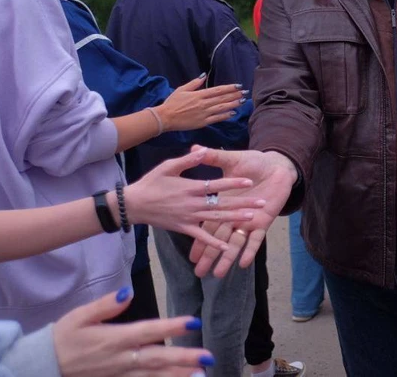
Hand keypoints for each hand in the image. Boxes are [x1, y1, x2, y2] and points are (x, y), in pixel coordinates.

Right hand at [53, 287, 213, 376]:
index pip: (147, 332)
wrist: (43, 366)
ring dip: (177, 376)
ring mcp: (119, 375)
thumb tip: (129, 291)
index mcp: (113, 339)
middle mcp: (120, 359)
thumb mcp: (80, 316)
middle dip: (183, 358)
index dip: (170, 327)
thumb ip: (105, 305)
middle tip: (208, 357)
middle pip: (156, 359)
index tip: (192, 322)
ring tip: (200, 374)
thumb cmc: (63, 338)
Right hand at [124, 149, 262, 249]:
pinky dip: (213, 242)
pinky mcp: (183, 228)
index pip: (216, 184)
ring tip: (252, 217)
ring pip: (216, 219)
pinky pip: (201, 236)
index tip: (249, 180)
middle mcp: (192, 203)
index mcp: (190, 187)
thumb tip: (203, 149)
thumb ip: (188, 159)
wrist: (133, 204)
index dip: (233, 182)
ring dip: (235, 219)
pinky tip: (226, 246)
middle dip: (243, 202)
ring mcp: (189, 217)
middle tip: (262, 201)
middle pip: (222, 203)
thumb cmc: (151, 182)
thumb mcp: (168, 166)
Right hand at [155, 76, 244, 131]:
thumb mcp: (182, 89)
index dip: (229, 88)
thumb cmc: (172, 103)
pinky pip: (216, 118)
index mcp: (199, 95)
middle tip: (245, 92)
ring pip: (222, 108)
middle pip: (222, 98)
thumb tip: (204, 75)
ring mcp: (204, 113)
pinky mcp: (202, 122)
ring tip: (242, 101)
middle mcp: (203, 104)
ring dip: (233, 104)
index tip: (238, 86)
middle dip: (235, 95)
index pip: (218, 90)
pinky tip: (233, 113)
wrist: (165, 118)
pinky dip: (225, 116)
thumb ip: (195, 83)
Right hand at [188, 150, 297, 276]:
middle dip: (208, 255)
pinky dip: (250, 250)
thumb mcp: (231, 159)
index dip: (198, 238)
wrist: (276, 164)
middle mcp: (232, 214)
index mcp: (221, 202)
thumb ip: (214, 157)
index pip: (205, 222)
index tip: (189, 253)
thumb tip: (196, 148)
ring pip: (234, 242)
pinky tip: (243, 263)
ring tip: (217, 275)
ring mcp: (247, 220)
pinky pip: (255, 239)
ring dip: (226, 258)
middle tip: (197, 273)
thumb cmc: (252, 161)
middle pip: (217, 237)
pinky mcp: (262, 221)